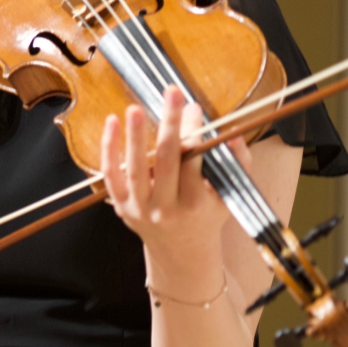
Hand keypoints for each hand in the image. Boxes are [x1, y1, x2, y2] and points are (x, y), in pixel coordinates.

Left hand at [100, 85, 251, 268]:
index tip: (194, 107)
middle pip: (166, 160)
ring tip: (135, 108)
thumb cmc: (206, 217)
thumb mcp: (229, 196)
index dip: (193, 132)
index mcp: (195, 204)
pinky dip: (109, 149)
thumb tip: (233, 134)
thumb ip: (238, 165)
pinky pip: (111, 175)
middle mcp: (166, 208)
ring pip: (135, 168)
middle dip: (170, 124)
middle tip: (172, 93)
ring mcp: (140, 208)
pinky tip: (111, 122)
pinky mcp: (121, 204)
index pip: (194, 161)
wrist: (181, 253)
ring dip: (135, 136)